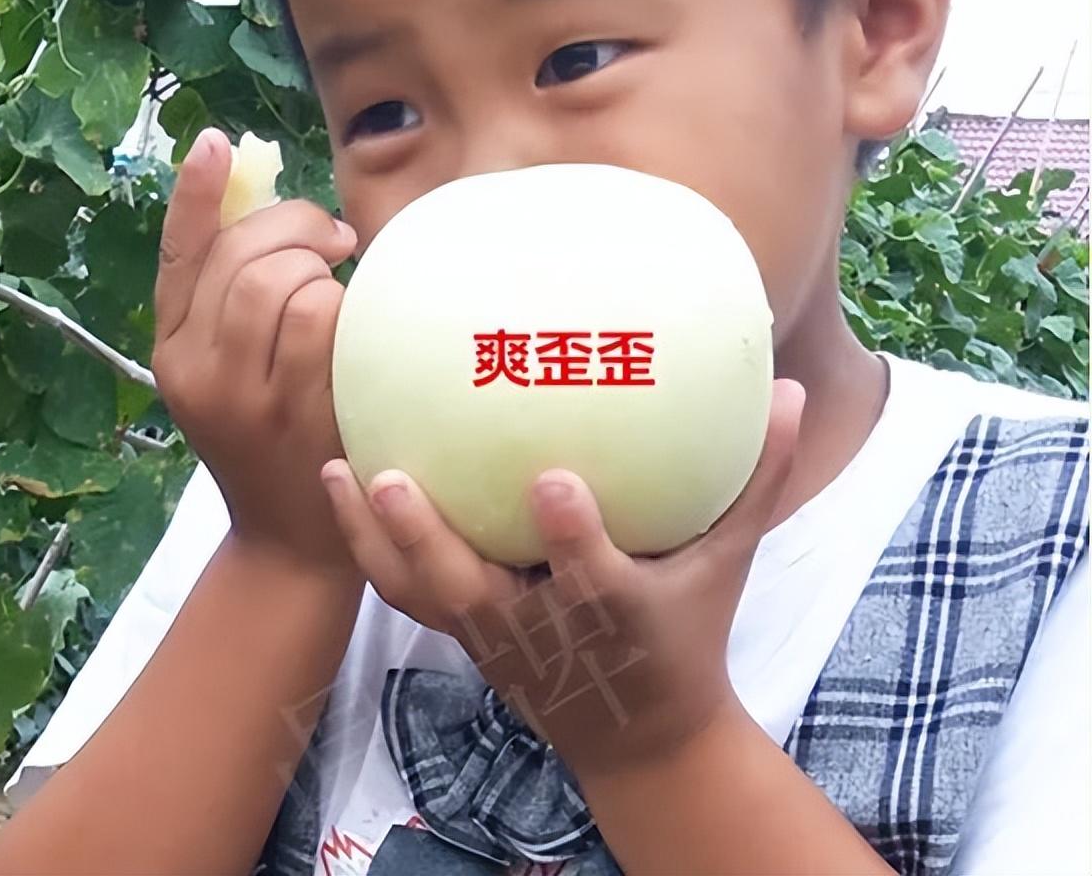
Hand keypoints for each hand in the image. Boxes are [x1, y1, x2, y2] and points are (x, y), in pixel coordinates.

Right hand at [153, 127, 358, 571]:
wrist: (290, 543)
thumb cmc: (275, 441)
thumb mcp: (234, 372)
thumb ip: (239, 301)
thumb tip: (281, 216)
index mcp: (172, 349)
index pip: (179, 255)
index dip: (195, 193)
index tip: (218, 142)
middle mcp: (195, 370)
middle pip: (244, 258)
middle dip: (297, 226)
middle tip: (332, 237)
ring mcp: (245, 395)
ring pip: (281, 282)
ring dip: (321, 265)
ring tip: (342, 275)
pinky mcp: (298, 412)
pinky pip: (323, 322)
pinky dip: (346, 304)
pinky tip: (358, 321)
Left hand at [320, 379, 804, 776]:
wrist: (640, 739)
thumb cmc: (686, 636)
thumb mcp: (729, 564)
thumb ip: (758, 480)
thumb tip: (793, 392)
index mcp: (614, 615)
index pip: (590, 579)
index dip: (570, 538)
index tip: (550, 480)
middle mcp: (543, 631)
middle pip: (475, 594)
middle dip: (430, 541)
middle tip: (391, 476)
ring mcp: (494, 639)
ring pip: (423, 597)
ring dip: (378, 540)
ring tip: (337, 473)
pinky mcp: (465, 638)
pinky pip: (409, 596)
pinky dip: (375, 547)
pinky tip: (346, 489)